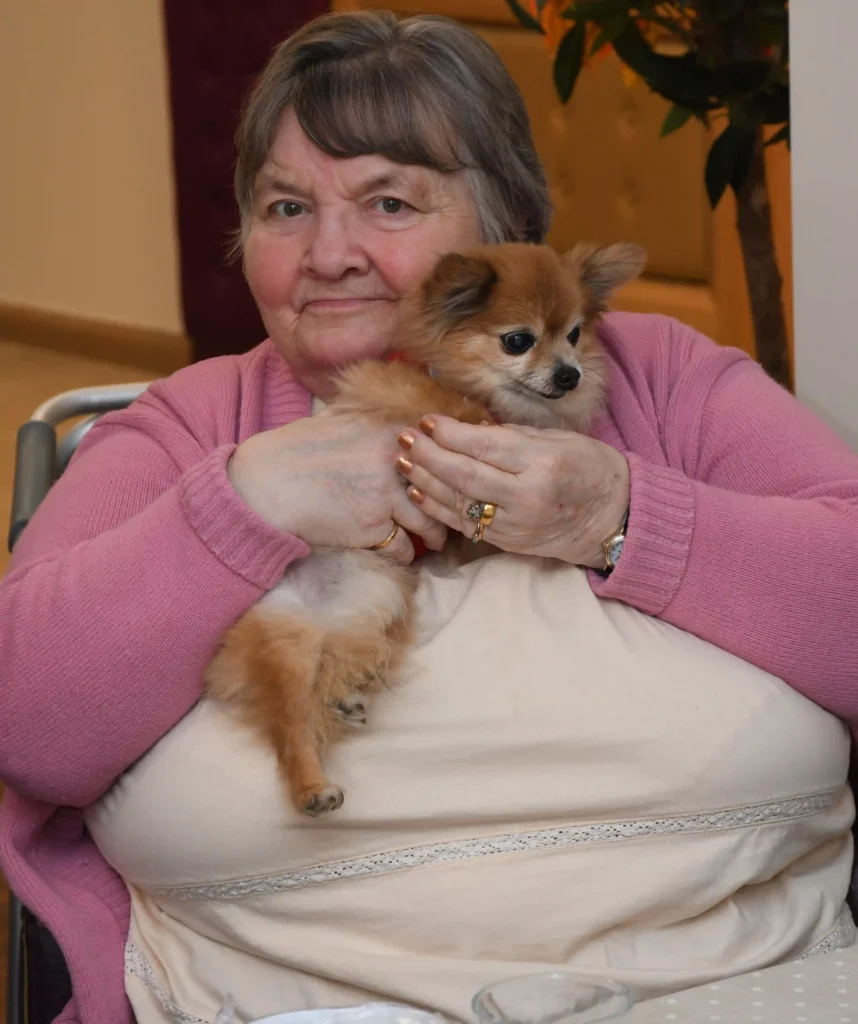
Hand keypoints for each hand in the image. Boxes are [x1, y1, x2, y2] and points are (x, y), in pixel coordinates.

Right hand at [227, 410, 447, 564]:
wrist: (266, 484)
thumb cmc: (296, 449)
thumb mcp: (336, 416)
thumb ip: (370, 411)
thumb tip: (392, 400)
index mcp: (390, 428)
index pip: (444, 444)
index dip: (456, 460)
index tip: (463, 470)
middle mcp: (395, 459)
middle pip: (444, 485)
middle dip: (452, 500)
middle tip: (457, 509)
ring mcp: (387, 495)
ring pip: (431, 522)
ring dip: (437, 534)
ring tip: (438, 539)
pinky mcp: (374, 528)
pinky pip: (406, 548)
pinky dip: (407, 554)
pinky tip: (404, 552)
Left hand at [396, 416, 629, 568]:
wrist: (613, 519)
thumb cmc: (590, 469)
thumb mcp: (559, 440)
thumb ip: (512, 437)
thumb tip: (467, 431)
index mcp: (542, 464)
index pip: (484, 447)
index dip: (450, 433)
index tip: (427, 420)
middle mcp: (526, 497)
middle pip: (464, 475)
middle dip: (428, 455)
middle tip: (405, 437)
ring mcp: (515, 524)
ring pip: (458, 501)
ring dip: (425, 480)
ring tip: (402, 460)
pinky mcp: (507, 542)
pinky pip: (464, 523)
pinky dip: (438, 507)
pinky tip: (419, 490)